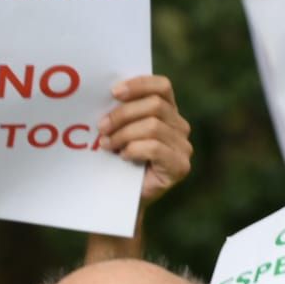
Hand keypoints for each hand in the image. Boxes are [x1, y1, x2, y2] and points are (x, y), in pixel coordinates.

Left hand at [99, 75, 192, 205]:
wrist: (123, 198)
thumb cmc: (119, 161)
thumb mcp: (120, 131)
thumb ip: (121, 113)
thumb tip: (103, 97)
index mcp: (168, 111)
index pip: (162, 87)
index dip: (139, 85)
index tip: (114, 92)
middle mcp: (180, 126)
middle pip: (155, 106)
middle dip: (123, 114)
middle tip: (101, 127)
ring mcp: (183, 147)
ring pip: (153, 127)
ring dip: (124, 134)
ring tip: (106, 144)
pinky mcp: (180, 166)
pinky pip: (155, 148)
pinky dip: (134, 149)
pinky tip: (123, 156)